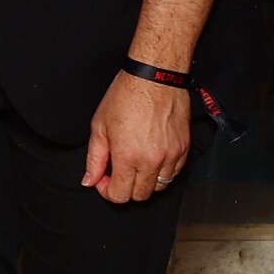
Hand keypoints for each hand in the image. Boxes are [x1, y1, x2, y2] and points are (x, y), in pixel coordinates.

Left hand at [82, 71, 189, 202]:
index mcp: (128, 157)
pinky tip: (151, 157)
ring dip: (145, 181)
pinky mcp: (184, 148)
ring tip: (135, 163)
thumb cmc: (126, 97)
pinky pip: (175, 173)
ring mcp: (172, 156)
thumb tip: (89, 180)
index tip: (103, 180)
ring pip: (160, 187)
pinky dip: (162, 171)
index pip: (120, 195)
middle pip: (141, 195)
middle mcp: (152, 161)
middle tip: (117, 172)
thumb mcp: (99, 127)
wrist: (154, 78)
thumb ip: (94, 159)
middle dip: (126, 188)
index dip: (107, 192)